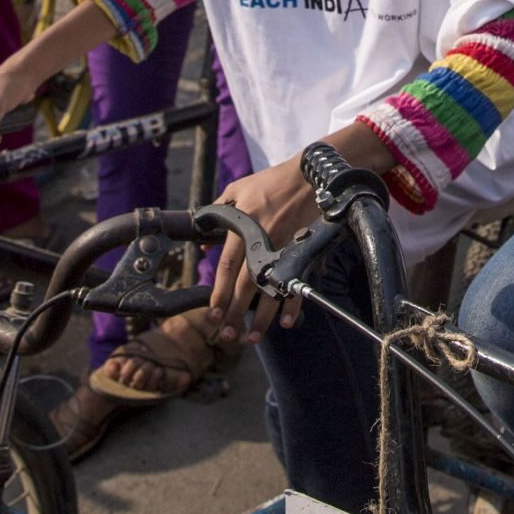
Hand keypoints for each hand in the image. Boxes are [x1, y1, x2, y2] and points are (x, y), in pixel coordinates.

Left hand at [205, 155, 324, 343]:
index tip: (213, 313)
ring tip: (252, 338)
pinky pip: (297, 281)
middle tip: (227, 336)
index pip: (227, 266)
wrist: (309, 175)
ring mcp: (284, 247)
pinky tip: (285, 323)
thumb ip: (217, 213)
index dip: (218, 292)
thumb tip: (204, 243)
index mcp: (244, 226)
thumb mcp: (237, 189)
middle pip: (245, 285)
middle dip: (235, 313)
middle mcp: (262, 241)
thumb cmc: (270, 181)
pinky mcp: (302, 250)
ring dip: (261, 318)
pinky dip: (292, 304)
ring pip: (270, 289)